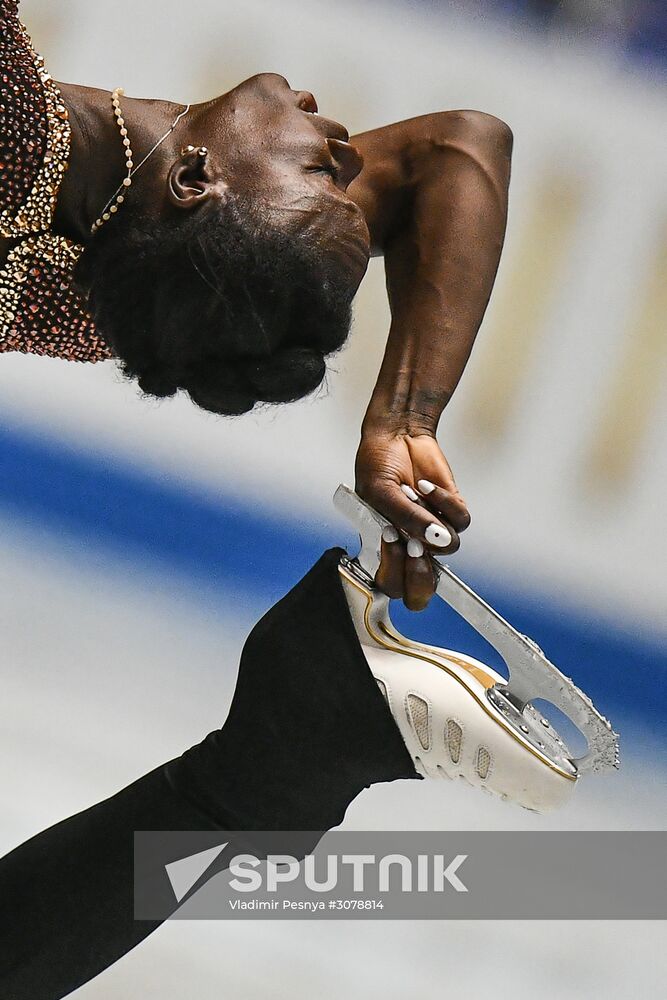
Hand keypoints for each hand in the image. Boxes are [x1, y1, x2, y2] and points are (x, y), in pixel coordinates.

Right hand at [355, 430, 469, 610]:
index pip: (394, 586)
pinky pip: (461, 521)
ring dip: (431, 521)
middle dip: (423, 575)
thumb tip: (437, 539)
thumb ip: (405, 519)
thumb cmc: (378, 465)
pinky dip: (445, 502)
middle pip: (424, 587)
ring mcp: (433, 530)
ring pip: (449, 549)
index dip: (399, 576)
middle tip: (415, 548)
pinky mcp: (452, 511)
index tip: (396, 545)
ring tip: (411, 494)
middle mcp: (410, 545)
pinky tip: (426, 486)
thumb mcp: (381, 492)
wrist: (397, 434)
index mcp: (384, 549)